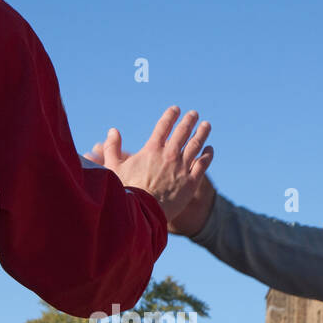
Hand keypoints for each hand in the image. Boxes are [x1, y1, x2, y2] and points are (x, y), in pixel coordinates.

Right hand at [85, 107, 212, 227]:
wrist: (142, 213)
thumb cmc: (126, 192)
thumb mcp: (113, 167)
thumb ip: (112, 147)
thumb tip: (113, 131)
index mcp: (152, 149)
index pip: (164, 126)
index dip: (170, 116)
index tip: (176, 109)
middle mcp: (170, 155)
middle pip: (183, 132)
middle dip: (189, 121)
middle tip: (194, 114)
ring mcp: (182, 168)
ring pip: (196, 145)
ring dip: (202, 133)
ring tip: (206, 125)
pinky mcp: (191, 183)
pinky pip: (203, 164)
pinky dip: (208, 155)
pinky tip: (210, 149)